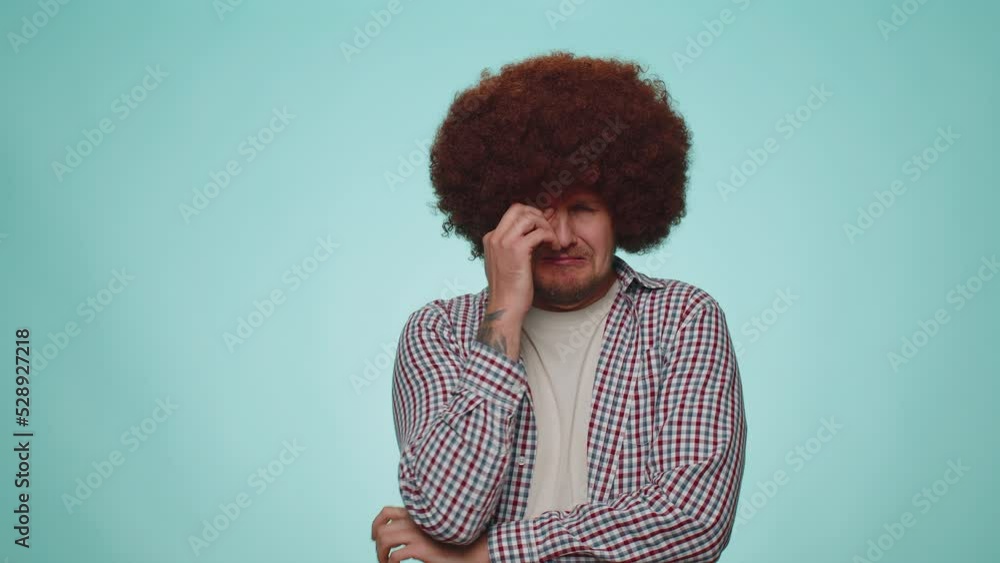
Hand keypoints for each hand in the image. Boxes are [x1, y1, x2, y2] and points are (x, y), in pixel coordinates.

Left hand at [371, 506, 488, 562]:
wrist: (472, 548)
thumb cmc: (454, 541)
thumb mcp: (433, 528)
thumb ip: (418, 526)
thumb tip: (400, 534)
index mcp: (416, 513)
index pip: (386, 512)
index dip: (376, 524)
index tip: (374, 536)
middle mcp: (414, 520)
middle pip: (381, 528)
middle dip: (377, 545)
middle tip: (381, 557)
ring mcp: (417, 533)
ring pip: (384, 541)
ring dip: (381, 555)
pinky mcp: (421, 548)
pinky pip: (395, 556)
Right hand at [482, 203, 557, 319]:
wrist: (505, 306)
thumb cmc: (511, 288)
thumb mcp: (515, 260)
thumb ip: (525, 241)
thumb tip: (542, 222)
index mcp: (491, 239)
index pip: (512, 214)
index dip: (531, 217)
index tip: (543, 227)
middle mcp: (495, 237)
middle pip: (518, 209)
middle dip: (537, 215)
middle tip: (548, 229)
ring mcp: (503, 242)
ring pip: (529, 217)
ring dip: (545, 226)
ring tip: (552, 241)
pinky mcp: (516, 250)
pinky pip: (539, 233)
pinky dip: (550, 237)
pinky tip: (554, 248)